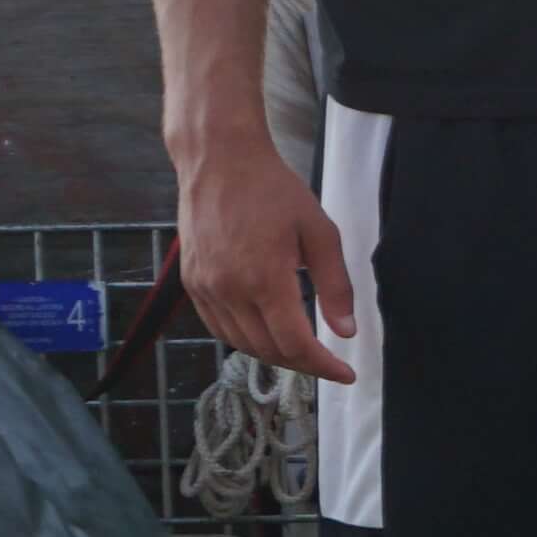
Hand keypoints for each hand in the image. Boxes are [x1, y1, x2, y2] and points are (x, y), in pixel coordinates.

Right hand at [173, 140, 356, 383]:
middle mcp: (228, 290)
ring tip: (302, 352)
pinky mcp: (190, 283)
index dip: (324, 366)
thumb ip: (335, 286)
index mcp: (264, 279)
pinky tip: (266, 335)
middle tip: (330, 364)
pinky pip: (218, 328)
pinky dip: (244, 340)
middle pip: (269, 350)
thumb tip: (345, 331)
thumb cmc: (273, 190)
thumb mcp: (320, 232)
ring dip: (274, 355)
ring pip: (241, 344)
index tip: (346, 374)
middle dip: (303, 364)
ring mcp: (204, 288)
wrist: (219, 161)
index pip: (295, 343)